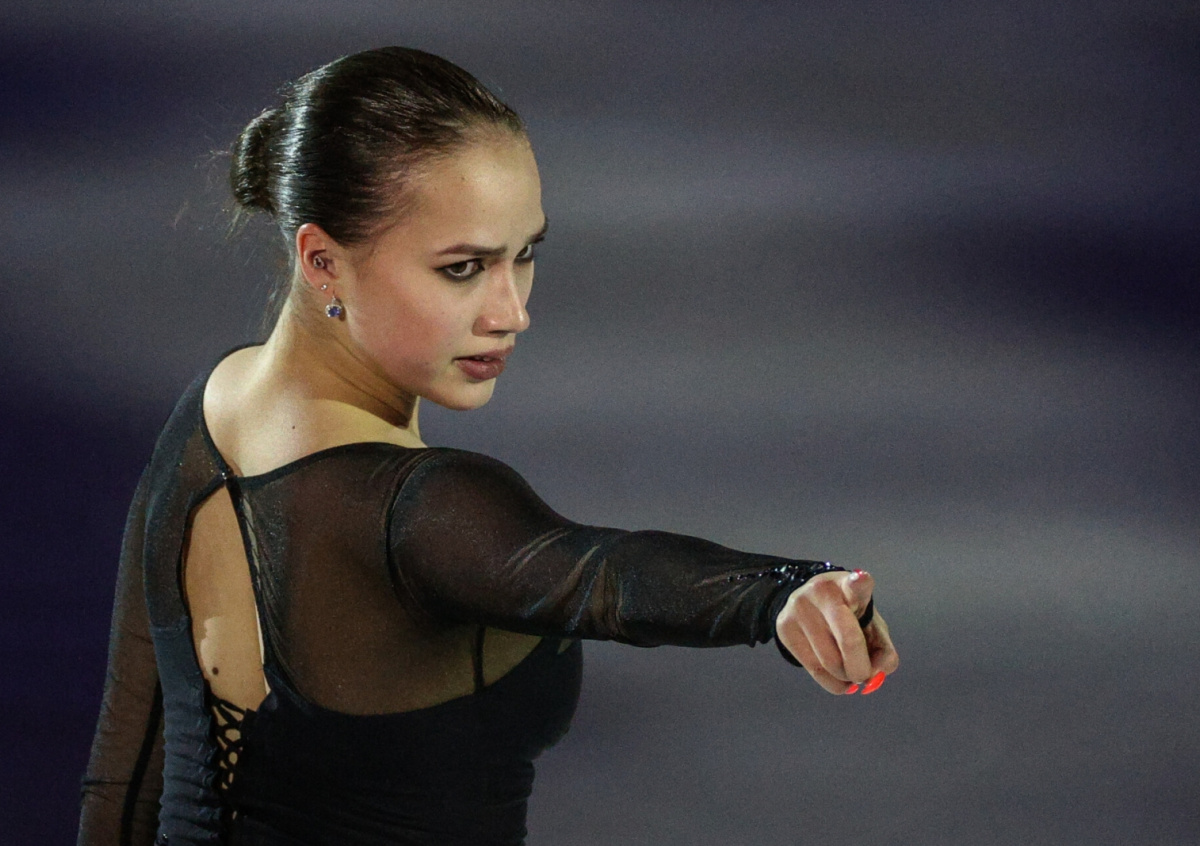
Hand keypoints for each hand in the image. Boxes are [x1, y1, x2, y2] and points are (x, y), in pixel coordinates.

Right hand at [775, 569, 898, 694]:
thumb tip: (874, 676)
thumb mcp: (872, 626)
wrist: (807, 603)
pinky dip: (832, 682)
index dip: (860, 583)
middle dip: (861, 669)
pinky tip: (836, 676)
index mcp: (849, 586)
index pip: (856, 584)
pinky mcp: (784, 627)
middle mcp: (822, 592)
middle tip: (864, 676)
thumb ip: (883, 651)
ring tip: (847, 670)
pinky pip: (814, 670)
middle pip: (848, 641)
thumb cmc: (849, 617)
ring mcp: (799, 608)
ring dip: (845, 677)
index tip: (861, 580)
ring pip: (830, 662)